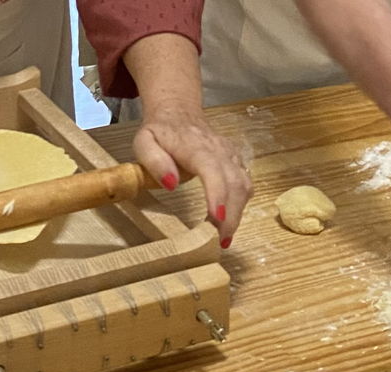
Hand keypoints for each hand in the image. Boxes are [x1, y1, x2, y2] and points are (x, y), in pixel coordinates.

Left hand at [132, 101, 252, 246]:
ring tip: (224, 237)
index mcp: (196, 147)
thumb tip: (171, 184)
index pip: (213, 171)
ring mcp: (231, 156)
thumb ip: (154, 162)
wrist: (179, 111)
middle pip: (234, 185)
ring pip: (244, 187)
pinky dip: (241, 206)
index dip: (217, 195)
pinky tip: (230, 221)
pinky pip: (245, 185)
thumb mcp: (144, 142)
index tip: (216, 219)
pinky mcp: (237, 162)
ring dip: (238, 214)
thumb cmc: (160, 131)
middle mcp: (220, 151)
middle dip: (231, 216)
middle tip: (220, 241)